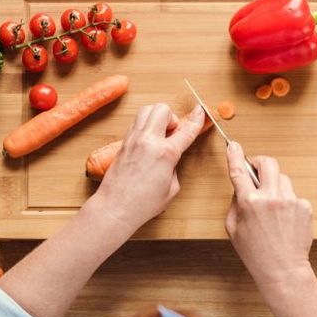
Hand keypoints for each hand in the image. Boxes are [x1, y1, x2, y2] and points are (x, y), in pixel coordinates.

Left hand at [93, 103, 204, 234]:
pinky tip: (147, 142)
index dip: (197, 119)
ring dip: (156, 117)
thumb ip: (174, 167)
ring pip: (146, 110)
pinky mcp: (123, 142)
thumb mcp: (172, 188)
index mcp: (165, 153)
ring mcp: (133, 139)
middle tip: (172, 132)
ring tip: (159, 134)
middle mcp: (148, 140)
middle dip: (171, 117)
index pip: (186, 130)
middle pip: (162, 109)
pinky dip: (145, 126)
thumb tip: (171, 157)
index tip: (201, 111)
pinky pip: (136, 123)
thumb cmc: (143, 203)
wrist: (115, 207)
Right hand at [225, 146, 313, 290]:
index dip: (235, 155)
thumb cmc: (255, 253)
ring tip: (273, 208)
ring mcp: (290, 200)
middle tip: (257, 171)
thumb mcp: (233, 228)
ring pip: (282, 179)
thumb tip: (241, 187)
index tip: (234, 146)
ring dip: (275, 186)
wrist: (283, 270)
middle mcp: (271, 197)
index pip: (239, 171)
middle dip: (260, 163)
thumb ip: (235, 203)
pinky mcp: (304, 206)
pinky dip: (288, 202)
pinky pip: (293, 195)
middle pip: (268, 163)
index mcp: (250, 202)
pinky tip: (285, 220)